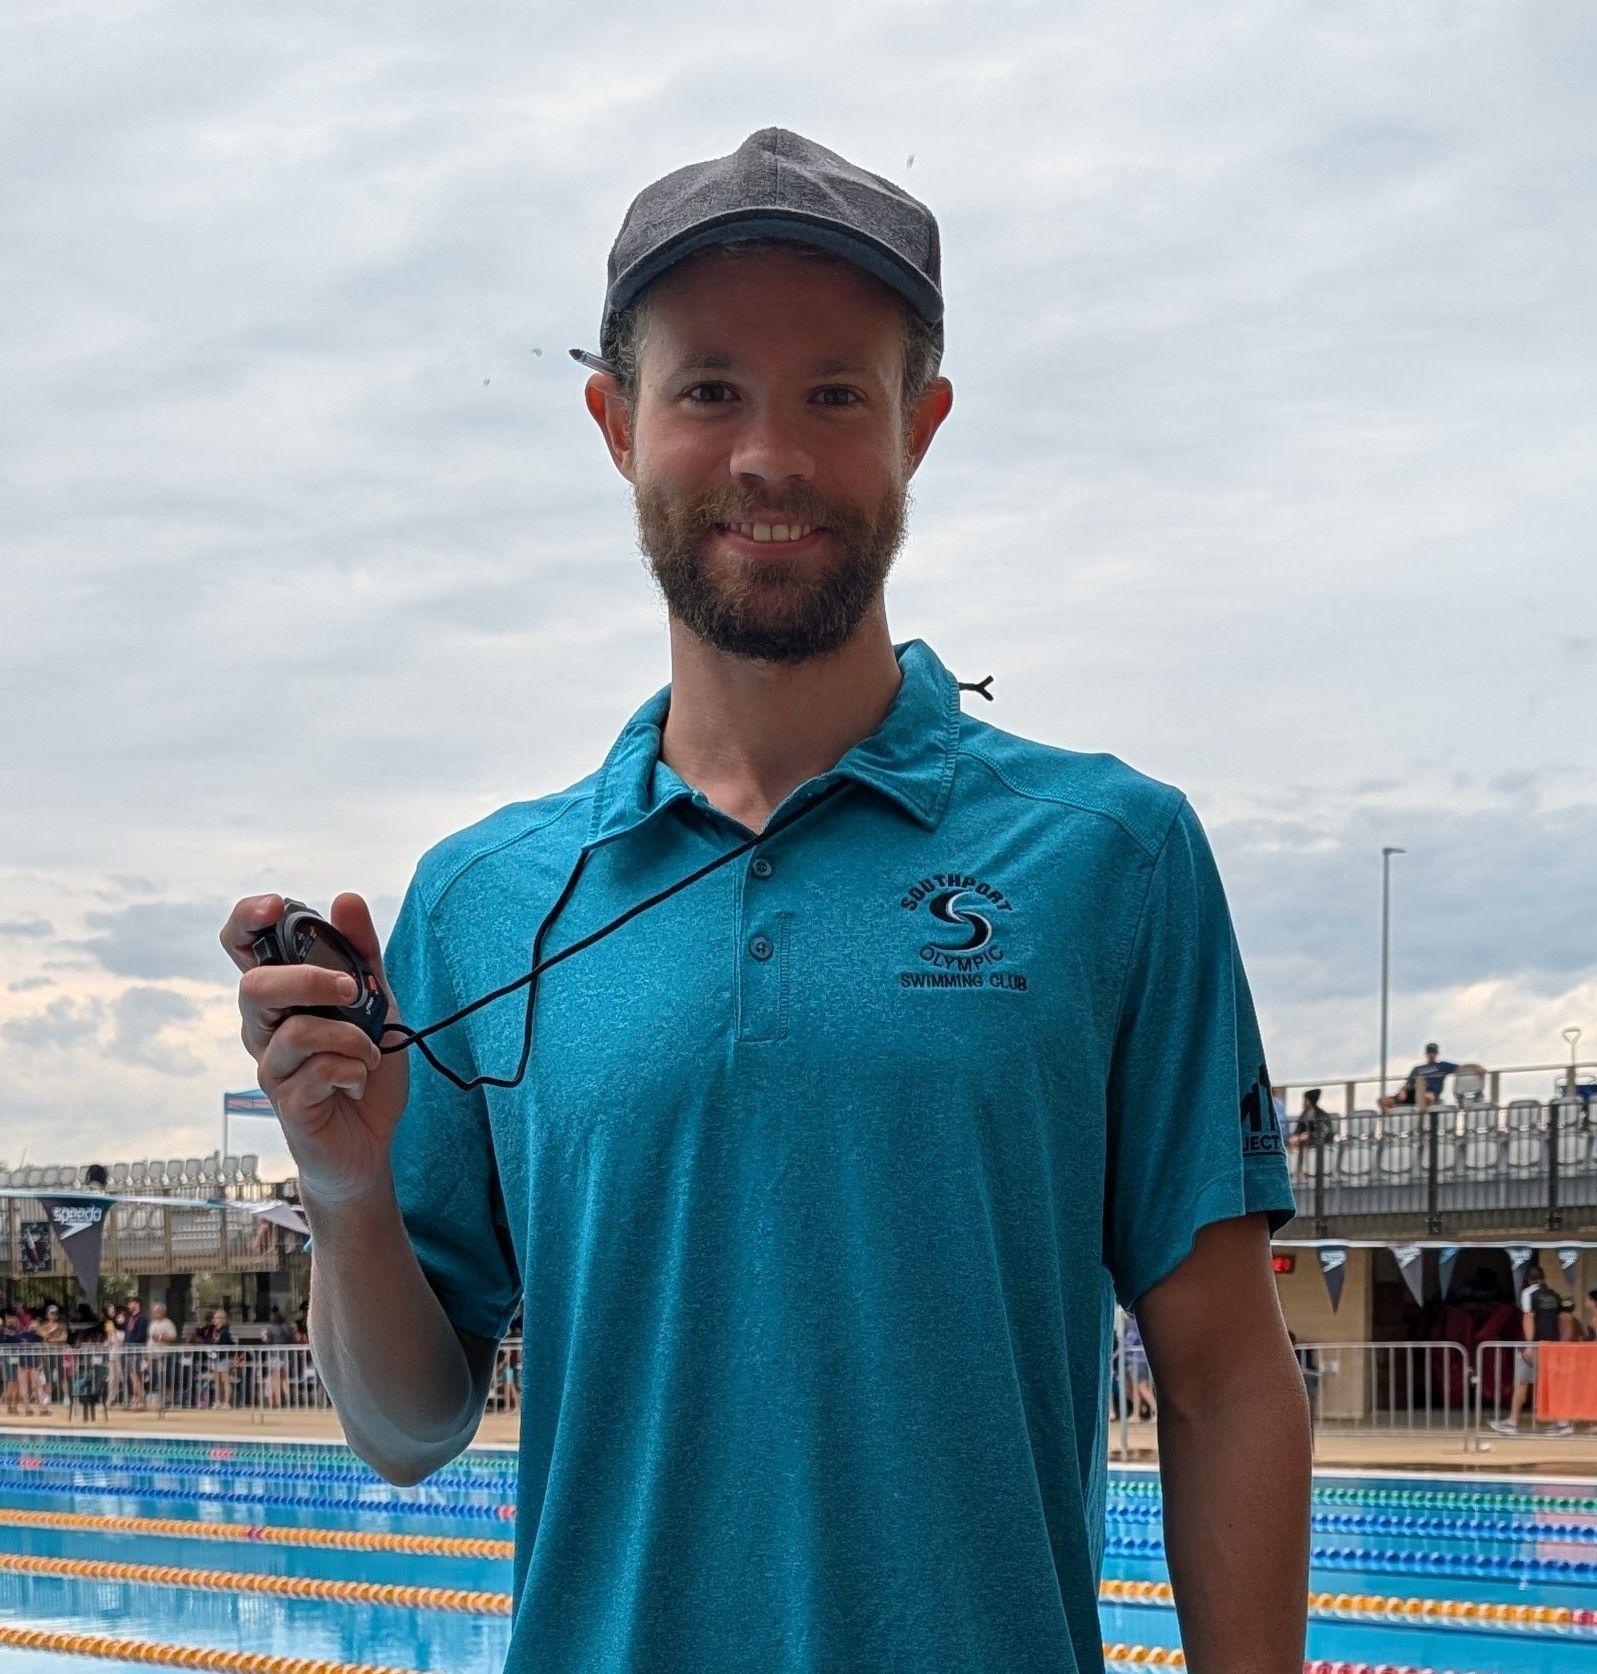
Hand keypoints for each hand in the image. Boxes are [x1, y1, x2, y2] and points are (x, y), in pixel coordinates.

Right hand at [221, 892, 408, 1209]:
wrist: (370, 1142)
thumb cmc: (363, 1068)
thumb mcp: (374, 1003)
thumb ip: (361, 953)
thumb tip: (345, 899)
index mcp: (282, 996)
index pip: (241, 947)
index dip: (247, 919)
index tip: (277, 905)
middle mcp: (265, 1029)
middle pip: (254, 987)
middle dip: (308, 979)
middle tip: (352, 989)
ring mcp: (272, 1067)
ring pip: (295, 1030)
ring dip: (351, 1036)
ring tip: (370, 1051)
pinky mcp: (287, 1103)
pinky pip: (319, 1069)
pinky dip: (354, 1068)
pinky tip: (358, 1081)